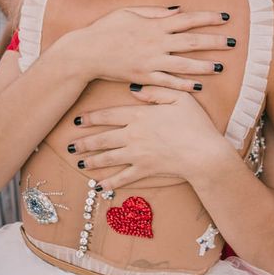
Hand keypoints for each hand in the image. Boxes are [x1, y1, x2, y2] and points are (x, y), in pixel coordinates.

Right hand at [60, 7, 234, 91]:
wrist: (85, 52)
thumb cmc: (106, 28)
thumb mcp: (130, 12)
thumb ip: (156, 12)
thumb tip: (179, 9)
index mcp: (155, 25)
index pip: (188, 19)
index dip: (209, 18)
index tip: (225, 17)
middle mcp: (156, 43)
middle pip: (192, 42)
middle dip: (215, 42)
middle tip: (233, 43)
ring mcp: (151, 61)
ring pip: (184, 65)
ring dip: (204, 66)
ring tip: (220, 67)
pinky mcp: (144, 77)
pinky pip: (168, 83)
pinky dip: (183, 85)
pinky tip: (197, 87)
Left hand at [69, 86, 230, 189]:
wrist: (203, 153)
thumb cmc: (195, 123)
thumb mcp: (180, 98)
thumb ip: (156, 91)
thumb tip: (134, 89)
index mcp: (140, 115)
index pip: (110, 115)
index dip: (92, 118)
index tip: (78, 120)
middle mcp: (134, 135)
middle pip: (103, 138)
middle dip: (85, 141)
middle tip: (70, 144)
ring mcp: (137, 155)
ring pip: (108, 158)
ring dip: (91, 160)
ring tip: (79, 161)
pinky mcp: (144, 170)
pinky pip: (122, 178)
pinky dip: (109, 182)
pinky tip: (99, 186)